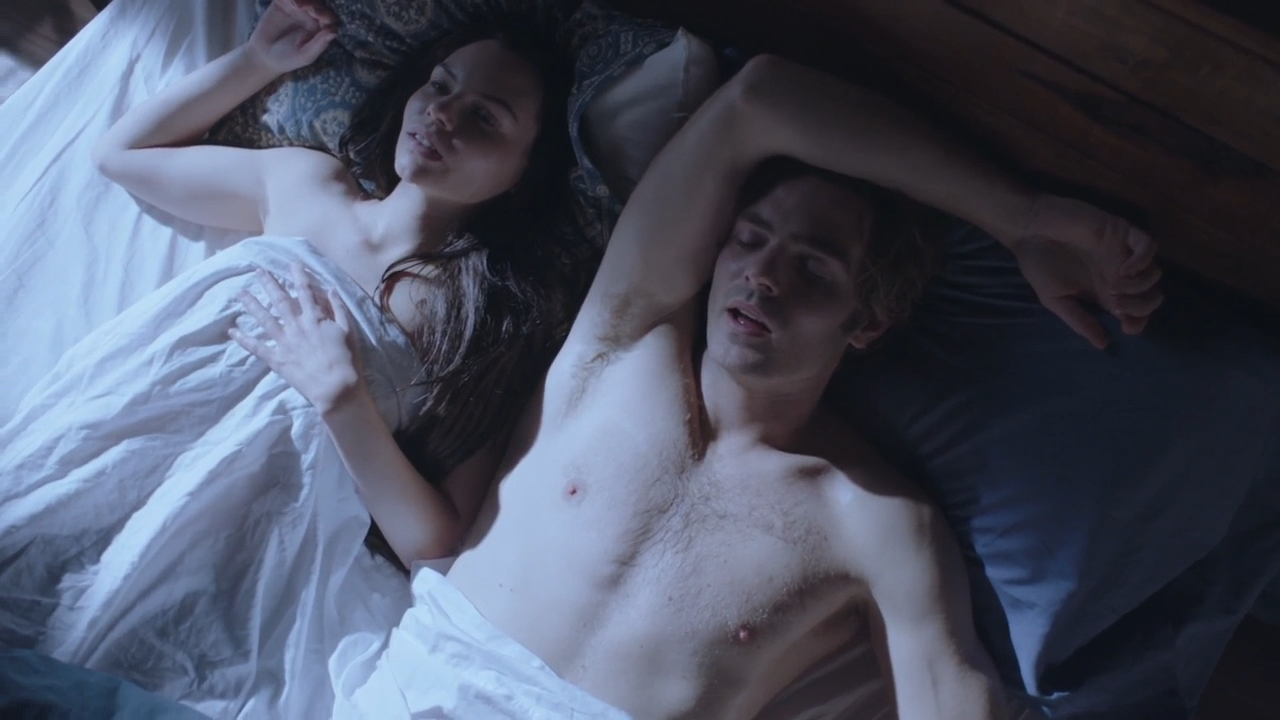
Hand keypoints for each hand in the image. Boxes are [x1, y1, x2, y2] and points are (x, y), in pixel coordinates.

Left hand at [230, 263, 362, 412]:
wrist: (335, 388)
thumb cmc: (346, 359)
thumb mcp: (349, 331)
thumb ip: (339, 308)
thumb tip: (330, 289)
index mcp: (315, 318)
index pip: (305, 291)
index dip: (298, 276)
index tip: (291, 263)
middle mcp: (296, 326)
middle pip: (280, 300)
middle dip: (268, 283)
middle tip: (257, 270)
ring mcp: (284, 342)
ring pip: (264, 319)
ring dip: (252, 304)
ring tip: (240, 293)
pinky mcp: (277, 359)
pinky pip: (257, 347)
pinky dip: (244, 339)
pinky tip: (233, 330)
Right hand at [245, 0, 338, 74]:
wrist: (264, 55)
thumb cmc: (289, 59)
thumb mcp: (305, 56)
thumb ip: (319, 44)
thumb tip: (334, 32)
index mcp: (321, 29)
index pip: (329, 18)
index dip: (325, 14)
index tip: (316, 14)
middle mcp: (312, 17)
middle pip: (318, 4)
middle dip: (313, 3)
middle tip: (305, 7)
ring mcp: (298, 8)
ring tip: (294, 4)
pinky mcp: (283, 3)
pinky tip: (287, 0)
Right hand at [1010, 195, 1162, 348]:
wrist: (1029, 230)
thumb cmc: (1039, 264)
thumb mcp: (1055, 300)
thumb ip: (1080, 320)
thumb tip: (1103, 345)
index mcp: (1105, 292)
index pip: (1137, 312)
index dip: (1138, 322)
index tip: (1124, 325)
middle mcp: (1119, 274)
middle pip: (1152, 295)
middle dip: (1141, 306)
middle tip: (1116, 304)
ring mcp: (1122, 253)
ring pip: (1155, 273)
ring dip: (1139, 286)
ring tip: (1114, 286)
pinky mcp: (1121, 232)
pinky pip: (1149, 245)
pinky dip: (1143, 260)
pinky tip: (1124, 268)